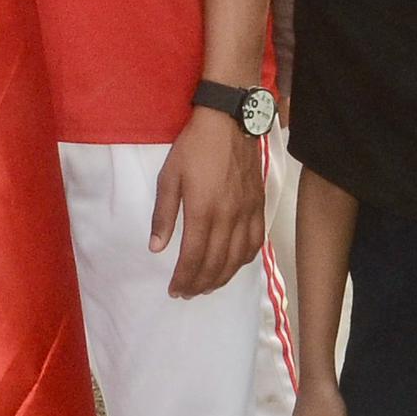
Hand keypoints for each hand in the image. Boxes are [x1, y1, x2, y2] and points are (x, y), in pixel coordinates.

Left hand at [152, 108, 263, 300]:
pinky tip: (234, 265)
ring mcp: (247, 213)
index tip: (175, 290)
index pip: (194, 257)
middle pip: (216, 263)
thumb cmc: (194, 147)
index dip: (184, 278)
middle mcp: (229, 217)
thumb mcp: (169, 177)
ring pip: (237, 258)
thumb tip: (157, 247)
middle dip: (200, 284)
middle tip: (187, 293)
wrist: (229, 122)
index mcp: (203, 210)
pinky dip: (244, 260)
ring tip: (207, 287)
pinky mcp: (259, 206)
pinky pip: (256, 242)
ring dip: (222, 278)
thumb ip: (164, 215)